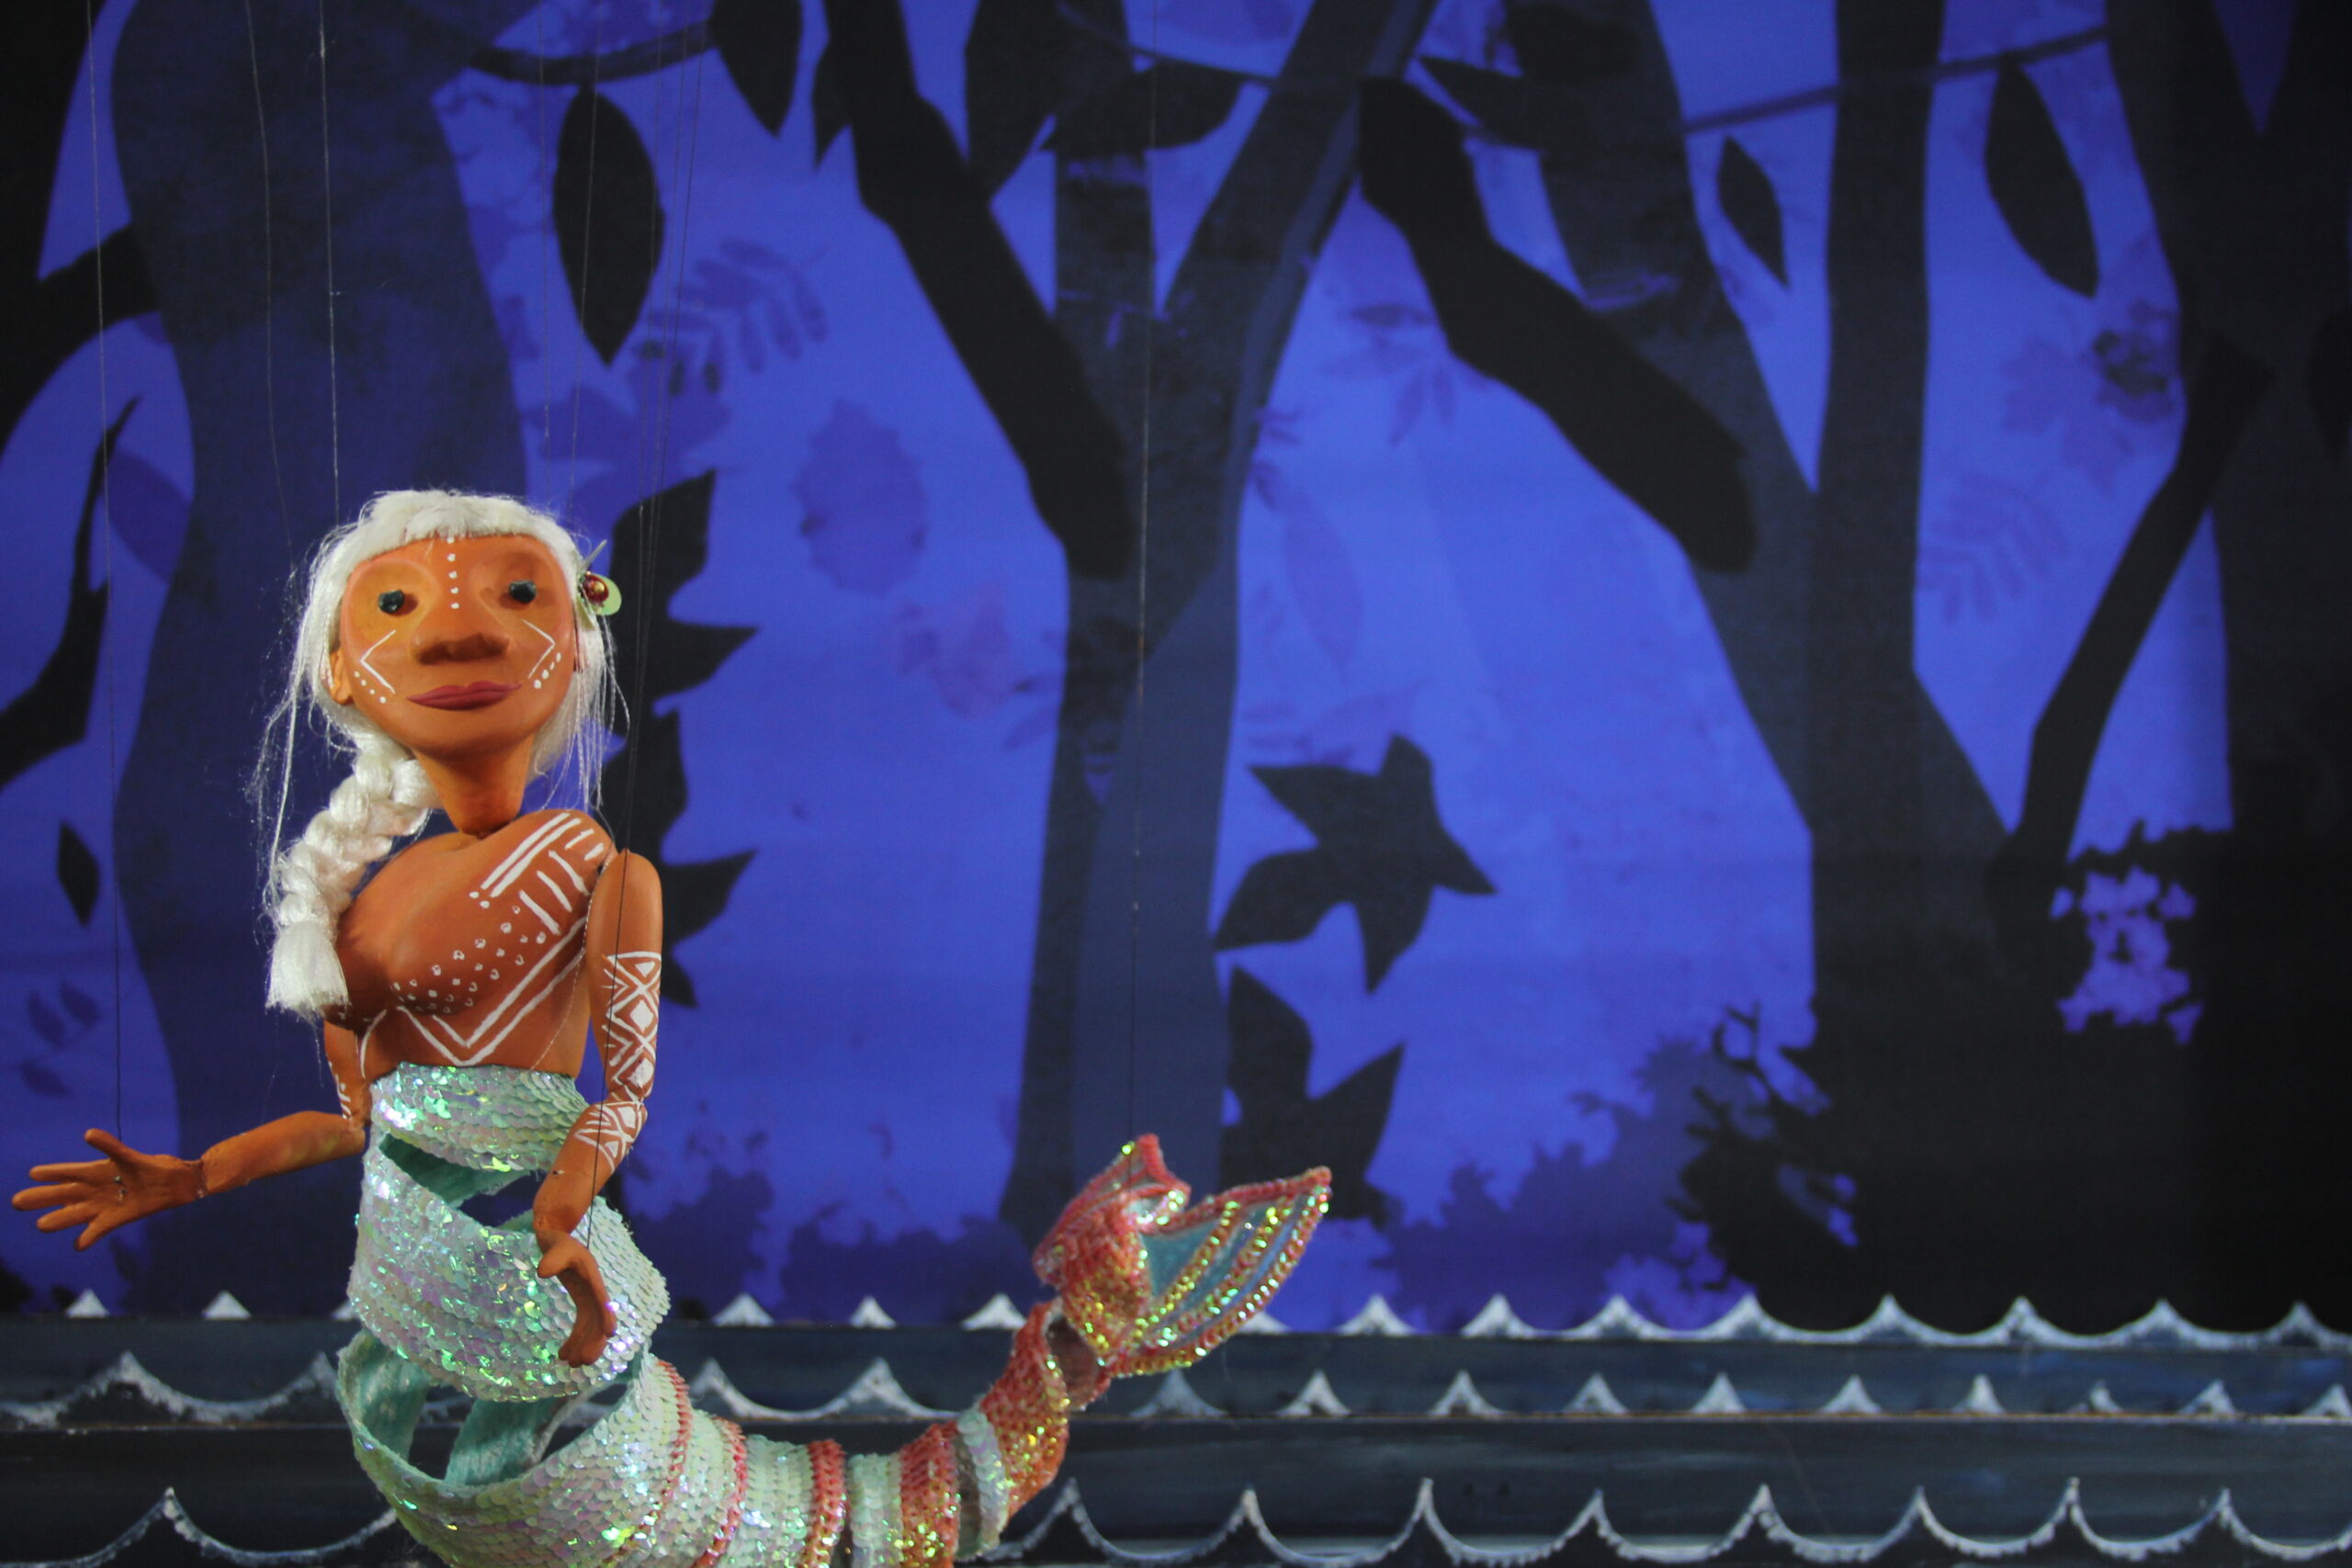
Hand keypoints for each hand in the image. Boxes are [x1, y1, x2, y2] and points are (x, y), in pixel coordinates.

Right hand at [12, 1130, 200, 1249]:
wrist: (178, 1182)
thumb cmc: (154, 1166)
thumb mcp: (129, 1155)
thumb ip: (110, 1146)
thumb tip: (88, 1134)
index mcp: (97, 1172)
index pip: (67, 1172)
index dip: (51, 1173)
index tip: (32, 1173)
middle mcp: (96, 1190)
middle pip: (63, 1194)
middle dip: (41, 1198)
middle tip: (18, 1201)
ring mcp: (105, 1205)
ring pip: (75, 1213)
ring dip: (59, 1219)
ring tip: (40, 1224)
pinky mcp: (119, 1218)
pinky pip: (99, 1229)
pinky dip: (89, 1237)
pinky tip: (78, 1245)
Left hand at [535, 1231, 617, 1366]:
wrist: (557, 1236)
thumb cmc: (557, 1241)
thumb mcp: (556, 1246)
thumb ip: (552, 1258)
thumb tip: (542, 1272)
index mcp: (591, 1277)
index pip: (601, 1299)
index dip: (606, 1315)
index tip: (610, 1333)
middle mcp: (593, 1290)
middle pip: (598, 1319)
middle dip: (594, 1340)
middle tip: (583, 1362)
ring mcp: (587, 1296)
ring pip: (590, 1326)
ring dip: (584, 1345)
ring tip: (571, 1364)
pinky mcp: (580, 1300)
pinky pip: (581, 1324)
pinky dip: (575, 1339)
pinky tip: (563, 1354)